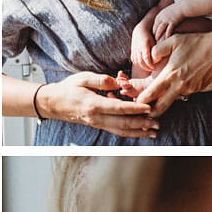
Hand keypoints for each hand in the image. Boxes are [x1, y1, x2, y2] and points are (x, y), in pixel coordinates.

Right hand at [36, 72, 159, 138]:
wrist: (53, 103)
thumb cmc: (68, 88)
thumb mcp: (82, 78)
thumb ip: (101, 80)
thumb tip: (117, 82)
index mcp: (93, 105)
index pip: (118, 108)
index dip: (135, 109)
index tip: (149, 108)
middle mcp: (96, 118)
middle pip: (123, 123)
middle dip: (142, 124)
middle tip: (158, 124)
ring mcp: (97, 123)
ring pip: (121, 130)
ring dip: (139, 132)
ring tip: (154, 132)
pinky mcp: (98, 125)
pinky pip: (116, 130)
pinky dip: (130, 132)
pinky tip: (140, 132)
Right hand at [130, 22, 158, 73]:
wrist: (140, 31)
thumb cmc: (151, 36)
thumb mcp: (155, 41)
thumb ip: (157, 49)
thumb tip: (160, 58)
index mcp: (144, 45)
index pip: (146, 58)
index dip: (149, 64)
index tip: (154, 67)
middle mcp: (138, 48)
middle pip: (141, 61)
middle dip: (146, 67)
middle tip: (152, 69)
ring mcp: (134, 50)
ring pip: (137, 62)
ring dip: (142, 66)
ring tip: (148, 68)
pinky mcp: (132, 52)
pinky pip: (134, 60)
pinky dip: (138, 64)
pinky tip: (143, 65)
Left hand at [134, 28, 211, 113]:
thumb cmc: (196, 42)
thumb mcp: (174, 41)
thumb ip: (157, 50)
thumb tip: (149, 59)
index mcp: (170, 74)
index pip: (150, 94)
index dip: (141, 102)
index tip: (135, 103)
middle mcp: (179, 85)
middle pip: (160, 107)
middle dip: (151, 113)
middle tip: (143, 114)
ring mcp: (189, 89)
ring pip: (172, 101)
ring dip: (164, 103)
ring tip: (155, 104)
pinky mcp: (197, 89)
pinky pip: (183, 94)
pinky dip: (177, 93)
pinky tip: (175, 87)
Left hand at [152, 2, 183, 41]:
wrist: (183, 6)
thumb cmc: (176, 11)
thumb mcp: (167, 13)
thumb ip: (164, 19)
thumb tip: (162, 25)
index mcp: (159, 16)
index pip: (154, 26)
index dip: (154, 32)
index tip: (154, 37)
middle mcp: (161, 17)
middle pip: (156, 28)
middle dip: (155, 34)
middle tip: (154, 41)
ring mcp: (166, 19)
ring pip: (160, 29)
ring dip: (158, 35)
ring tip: (158, 41)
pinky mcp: (172, 21)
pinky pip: (168, 29)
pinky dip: (167, 34)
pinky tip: (167, 38)